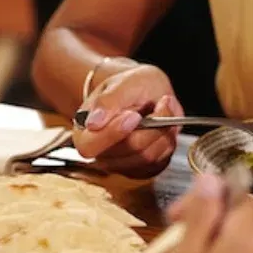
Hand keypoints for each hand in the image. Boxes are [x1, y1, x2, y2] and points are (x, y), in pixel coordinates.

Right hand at [73, 64, 182, 178]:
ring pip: (148, 156)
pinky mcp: (143, 169)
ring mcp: (123, 165)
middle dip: (150, 126)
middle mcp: (101, 155)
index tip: (133, 115)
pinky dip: (168, 140)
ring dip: (163, 131)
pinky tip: (165, 124)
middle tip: (161, 102)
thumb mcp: (121, 83)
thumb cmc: (130, 87)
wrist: (146, 93)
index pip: (90, 146)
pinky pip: (161, 161)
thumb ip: (107, 101)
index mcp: (84, 134)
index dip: (113, 133)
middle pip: (128, 150)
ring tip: (164, 108)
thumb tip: (93, 123)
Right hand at [148, 174, 252, 252]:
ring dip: (203, 251)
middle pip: (234, 221)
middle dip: (199, 228)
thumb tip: (212, 178)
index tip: (173, 218)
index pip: (234, 195)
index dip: (203, 200)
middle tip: (167, 251)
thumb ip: (201, 215)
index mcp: (250, 237)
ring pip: (233, 246)